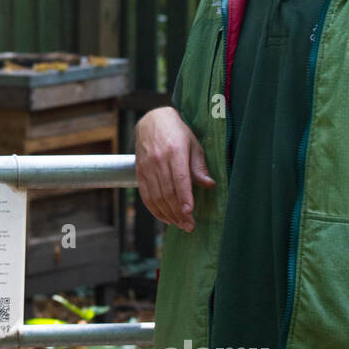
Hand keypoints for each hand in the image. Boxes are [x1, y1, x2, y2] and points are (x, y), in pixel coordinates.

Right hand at [135, 107, 215, 231]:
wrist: (151, 121)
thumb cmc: (177, 133)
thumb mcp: (193, 145)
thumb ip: (199, 167)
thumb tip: (210, 185)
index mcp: (174, 151)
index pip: (179, 179)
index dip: (184, 197)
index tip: (189, 213)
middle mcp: (158, 160)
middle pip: (167, 192)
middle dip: (178, 212)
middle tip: (189, 226)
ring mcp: (146, 167)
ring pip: (156, 197)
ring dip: (168, 214)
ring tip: (180, 225)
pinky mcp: (139, 173)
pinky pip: (146, 196)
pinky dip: (155, 210)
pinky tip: (166, 218)